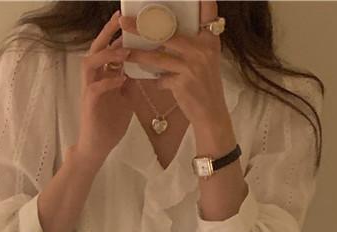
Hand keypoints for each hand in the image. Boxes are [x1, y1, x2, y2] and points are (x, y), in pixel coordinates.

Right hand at [76, 9, 134, 164]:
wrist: (97, 147)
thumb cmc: (109, 124)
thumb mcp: (126, 100)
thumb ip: (130, 83)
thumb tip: (143, 68)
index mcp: (103, 76)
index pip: (109, 49)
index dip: (118, 35)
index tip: (131, 23)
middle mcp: (94, 79)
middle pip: (96, 49)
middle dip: (107, 33)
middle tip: (119, 19)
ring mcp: (89, 90)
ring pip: (90, 64)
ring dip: (106, 55)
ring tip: (123, 51)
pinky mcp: (88, 104)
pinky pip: (94, 88)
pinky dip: (107, 82)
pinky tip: (120, 79)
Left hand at [118, 0, 228, 126]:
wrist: (212, 115)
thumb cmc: (206, 87)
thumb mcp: (207, 60)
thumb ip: (192, 44)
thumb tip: (164, 32)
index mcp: (210, 40)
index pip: (208, 12)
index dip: (203, 0)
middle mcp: (203, 49)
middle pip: (168, 32)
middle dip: (143, 27)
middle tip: (124, 21)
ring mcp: (192, 66)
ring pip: (158, 56)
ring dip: (138, 55)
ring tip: (124, 52)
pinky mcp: (183, 83)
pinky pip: (161, 78)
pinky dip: (156, 80)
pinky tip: (152, 82)